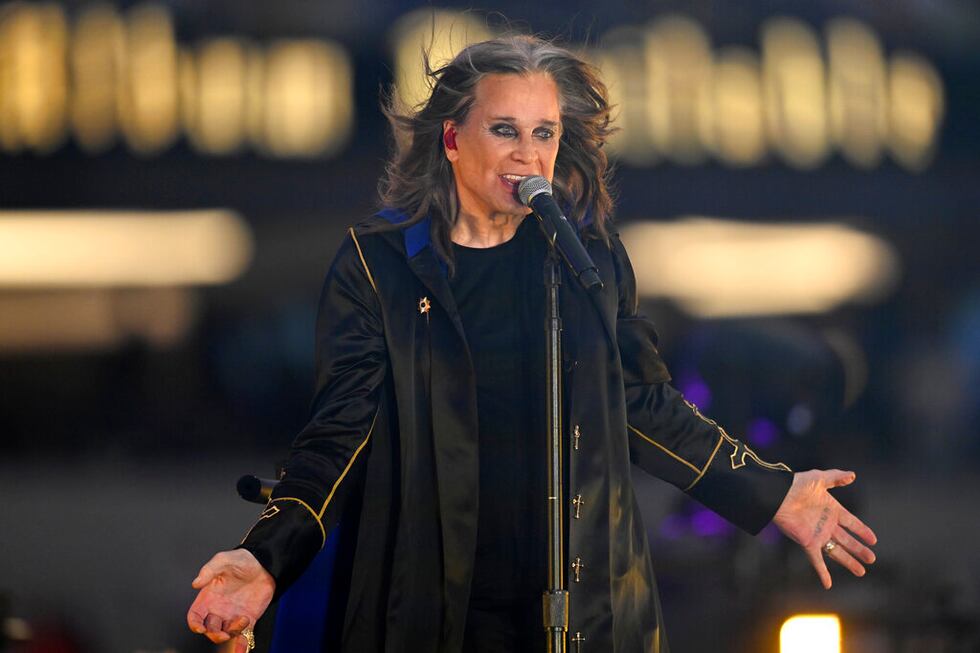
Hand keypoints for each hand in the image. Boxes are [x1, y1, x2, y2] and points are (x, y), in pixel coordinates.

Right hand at [187, 549, 275, 651]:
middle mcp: (218, 609)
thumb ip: (208, 570)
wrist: (265, 564)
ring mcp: (232, 616)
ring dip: (231, 633)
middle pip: (209, 630)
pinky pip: (243, 636)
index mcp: (208, 597)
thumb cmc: (242, 560)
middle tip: (223, 633)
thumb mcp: (224, 559)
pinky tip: (242, 649)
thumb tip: (195, 583)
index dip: (194, 624)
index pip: (195, 616)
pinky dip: (241, 645)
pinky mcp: (248, 619)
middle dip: (214, 634)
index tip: (200, 627)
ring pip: (225, 634)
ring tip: (243, 620)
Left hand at [773, 469, 877, 589]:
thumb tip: (853, 475)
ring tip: (861, 571)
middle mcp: (826, 524)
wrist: (777, 495)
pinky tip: (828, 584)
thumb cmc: (796, 484)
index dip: (862, 531)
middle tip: (872, 559)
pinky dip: (822, 572)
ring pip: (837, 552)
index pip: (852, 523)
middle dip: (859, 550)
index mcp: (832, 509)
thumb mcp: (819, 478)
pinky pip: (817, 561)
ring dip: (849, 562)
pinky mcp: (808, 543)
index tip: (873, 540)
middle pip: (847, 540)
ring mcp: (818, 535)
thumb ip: (836, 478)